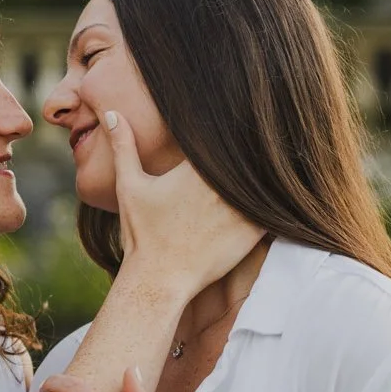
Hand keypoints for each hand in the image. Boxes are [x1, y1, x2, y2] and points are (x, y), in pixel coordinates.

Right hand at [103, 111, 263, 296]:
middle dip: (252, 146)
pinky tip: (280, 193)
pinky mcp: (253, 231)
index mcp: (196, 167)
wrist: (159, 279)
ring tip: (278, 160)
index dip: (231, 128)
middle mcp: (222, 185)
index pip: (223, 138)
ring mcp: (240, 208)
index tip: (236, 119)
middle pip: (247, 155)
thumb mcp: (130, 185)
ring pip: (264, 179)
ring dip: (269, 171)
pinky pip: (273, 208)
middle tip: (262, 134)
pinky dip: (276, 200)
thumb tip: (110, 112)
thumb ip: (124, 146)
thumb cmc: (142, 234)